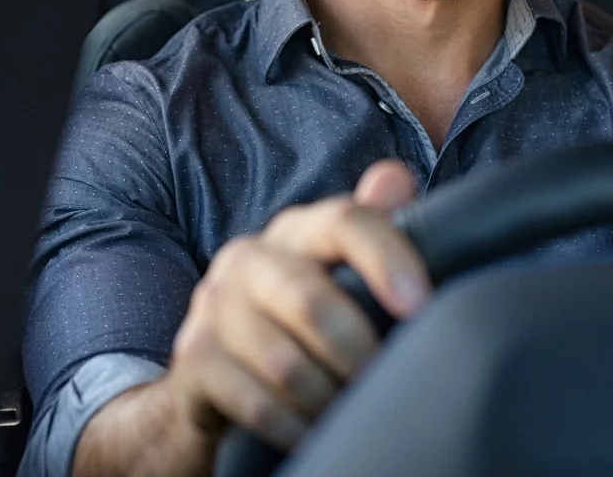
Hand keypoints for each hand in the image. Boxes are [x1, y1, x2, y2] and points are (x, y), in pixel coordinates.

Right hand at [162, 160, 429, 453]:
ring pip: (285, 364)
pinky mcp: (192, 357)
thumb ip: (370, 228)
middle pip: (311, 300)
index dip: (385, 256)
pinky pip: (256, 404)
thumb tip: (396, 178)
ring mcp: (214, 306)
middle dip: (357, 351)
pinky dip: (295, 429)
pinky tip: (313, 434)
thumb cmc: (297, 321)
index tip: (420, 305)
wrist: (213, 376)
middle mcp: (249, 257)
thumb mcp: (336, 274)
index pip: (343, 221)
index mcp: (294, 231)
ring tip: (349, 413)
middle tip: (383, 383)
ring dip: (328, 401)